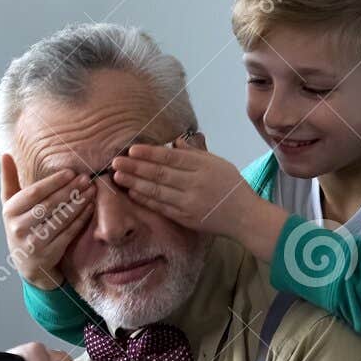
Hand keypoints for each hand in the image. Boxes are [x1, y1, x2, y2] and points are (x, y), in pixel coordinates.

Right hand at [0, 154, 96, 289]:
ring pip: (60, 219)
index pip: (34, 193)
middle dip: (70, 190)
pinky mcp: (49, 253)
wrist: (28, 263)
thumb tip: (5, 154)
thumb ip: (9, 180)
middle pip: (49, 205)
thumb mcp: (11, 205)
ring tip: (91, 191)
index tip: (71, 172)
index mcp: (9, 211)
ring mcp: (33, 242)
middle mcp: (18, 227)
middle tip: (86, 179)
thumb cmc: (22, 226)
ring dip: (78, 203)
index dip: (54, 182)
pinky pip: (68, 233)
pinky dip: (80, 219)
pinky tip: (90, 208)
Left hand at [109, 139, 288, 260]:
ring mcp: (189, 203)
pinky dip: (146, 200)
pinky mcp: (186, 218)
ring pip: (157, 191)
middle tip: (116, 161)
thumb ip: (195, 153)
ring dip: (135, 183)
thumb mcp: (218, 163)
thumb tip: (173, 143)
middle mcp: (195, 184)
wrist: (244, 217)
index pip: (171, 158)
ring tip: (118, 176)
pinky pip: (161, 207)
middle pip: (160, 174)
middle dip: (135, 167)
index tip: (132, 150)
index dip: (149, 154)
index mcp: (203, 167)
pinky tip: (132, 193)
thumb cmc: (231, 187)